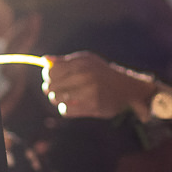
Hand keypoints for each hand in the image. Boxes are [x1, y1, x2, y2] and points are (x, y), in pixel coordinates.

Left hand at [43, 51, 158, 119]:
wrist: (127, 89)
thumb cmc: (102, 73)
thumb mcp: (87, 61)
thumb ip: (64, 61)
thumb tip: (44, 60)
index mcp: (81, 63)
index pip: (50, 71)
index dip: (48, 76)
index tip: (52, 79)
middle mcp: (84, 76)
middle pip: (50, 86)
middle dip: (50, 89)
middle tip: (56, 90)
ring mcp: (88, 92)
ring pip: (56, 99)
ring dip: (57, 100)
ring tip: (65, 97)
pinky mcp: (92, 107)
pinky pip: (66, 110)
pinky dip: (65, 109)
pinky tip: (72, 105)